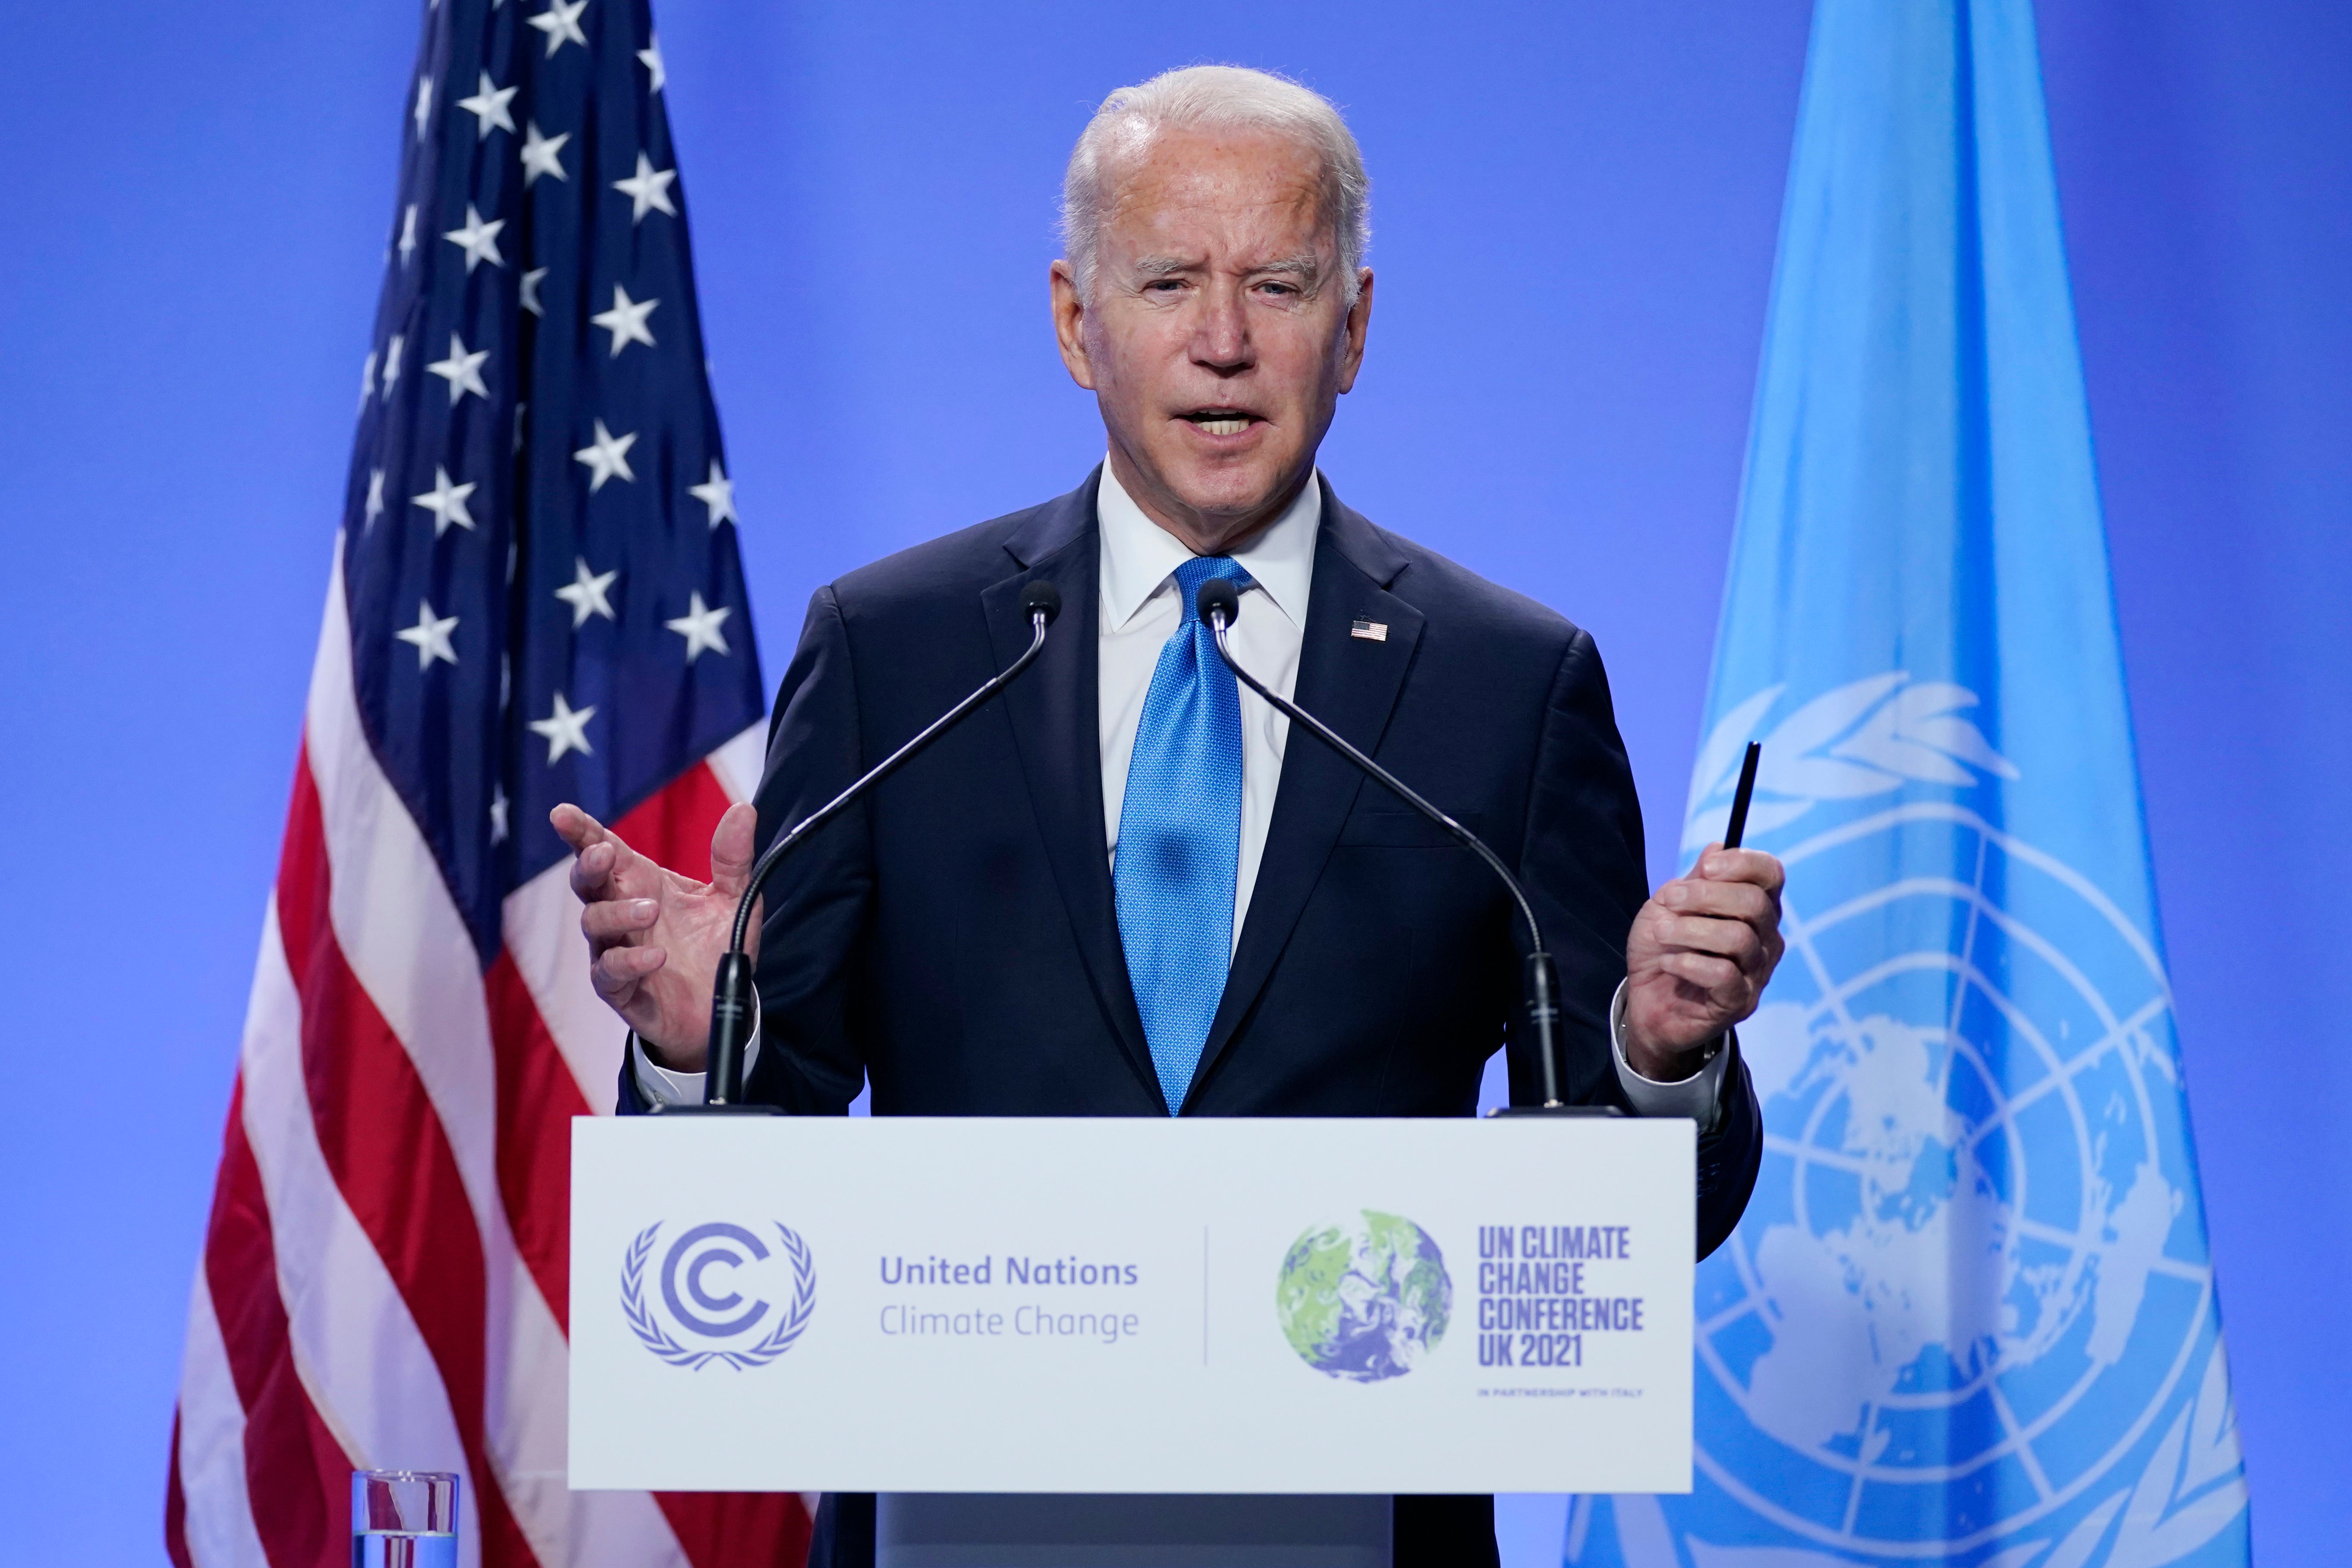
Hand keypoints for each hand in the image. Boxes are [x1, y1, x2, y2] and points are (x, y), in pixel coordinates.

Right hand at [549, 801, 760, 1071]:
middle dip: (588, 865)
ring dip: (619, 913)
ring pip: (594, 923)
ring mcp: (615, 949)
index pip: (604, 849)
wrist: (719, 1004)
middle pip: (587, 883)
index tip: (562, 813)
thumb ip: (734, 858)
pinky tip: (656, 957)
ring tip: (651, 910)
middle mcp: (621, 913)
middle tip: (603, 854)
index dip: (582, 832)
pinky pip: (609, 971)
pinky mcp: (618, 987)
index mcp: (641, 883)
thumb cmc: (715, 946)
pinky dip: (629, 961)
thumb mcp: (735, 899)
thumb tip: (744, 810)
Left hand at [1622, 844, 1784, 1081]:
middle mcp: (1766, 938)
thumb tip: (1718, 846)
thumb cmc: (1663, 948)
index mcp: (1755, 907)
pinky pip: (1724, 974)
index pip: (1771, 874)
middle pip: (1754, 904)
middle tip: (1669, 900)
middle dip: (1705, 896)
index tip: (1706, 867)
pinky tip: (1669, 963)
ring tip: (1661, 933)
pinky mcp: (1741, 1002)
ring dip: (1689, 930)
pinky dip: (1689, 963)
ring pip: (1738, 938)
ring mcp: (1757, 972)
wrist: (1646, 1000)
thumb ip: (1695, 879)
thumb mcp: (1670, 905)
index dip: (1742, 863)